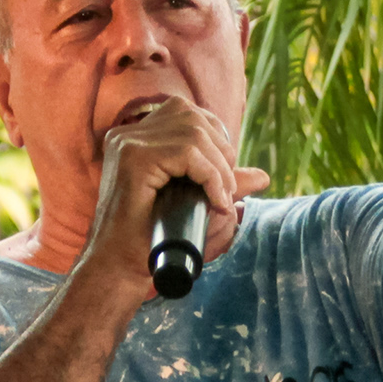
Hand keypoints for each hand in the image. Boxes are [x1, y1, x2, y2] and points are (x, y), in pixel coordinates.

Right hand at [86, 94, 268, 293]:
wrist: (118, 268)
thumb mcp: (193, 204)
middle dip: (222, 152)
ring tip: (221, 198)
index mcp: (134, 137)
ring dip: (219, 167)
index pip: (186, 113)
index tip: (222, 177)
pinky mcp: (134, 159)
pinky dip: (211, 176)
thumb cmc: (150, 240)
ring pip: (193, 133)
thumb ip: (222, 183)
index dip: (215, 139)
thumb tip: (264, 176)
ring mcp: (127, 143)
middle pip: (192, 117)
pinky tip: (215, 201)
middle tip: (226, 191)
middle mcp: (127, 134)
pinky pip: (188, 153)